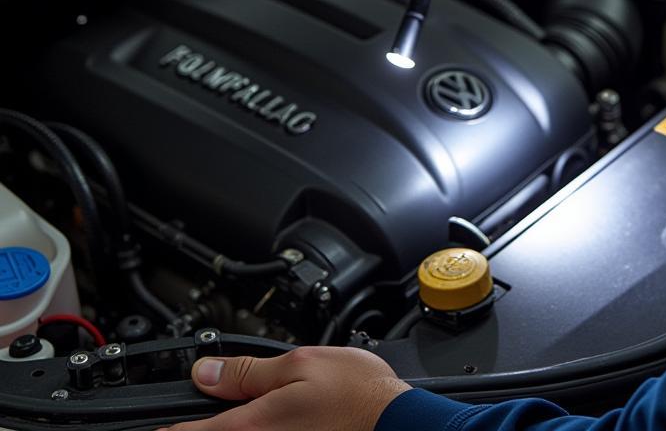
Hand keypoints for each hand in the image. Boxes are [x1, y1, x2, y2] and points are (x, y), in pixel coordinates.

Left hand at [157, 346, 411, 430]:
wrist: (397, 426)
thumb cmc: (357, 397)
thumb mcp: (300, 364)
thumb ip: (247, 372)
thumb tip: (204, 371)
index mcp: (247, 428)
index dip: (163, 424)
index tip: (145, 418)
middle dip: (193, 423)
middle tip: (193, 408)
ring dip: (226, 424)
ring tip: (238, 408)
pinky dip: (249, 430)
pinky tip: (262, 419)